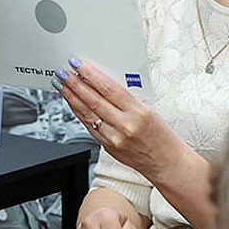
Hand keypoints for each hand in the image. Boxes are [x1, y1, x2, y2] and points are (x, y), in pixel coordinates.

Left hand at [53, 58, 182, 180]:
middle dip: (75, 84)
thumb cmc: (162, 136)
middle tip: (63, 73)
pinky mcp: (108, 147)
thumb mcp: (150, 110)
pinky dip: (78, 113)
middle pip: (93, 100)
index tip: (79, 65)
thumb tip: (103, 85)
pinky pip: (88, 126)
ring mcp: (114, 138)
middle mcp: (125, 125)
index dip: (90, 75)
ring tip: (62, 85)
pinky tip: (72, 104)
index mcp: (139, 112)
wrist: (166, 162)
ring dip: (71, 97)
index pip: (108, 88)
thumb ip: (127, 99)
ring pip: (86, 113)